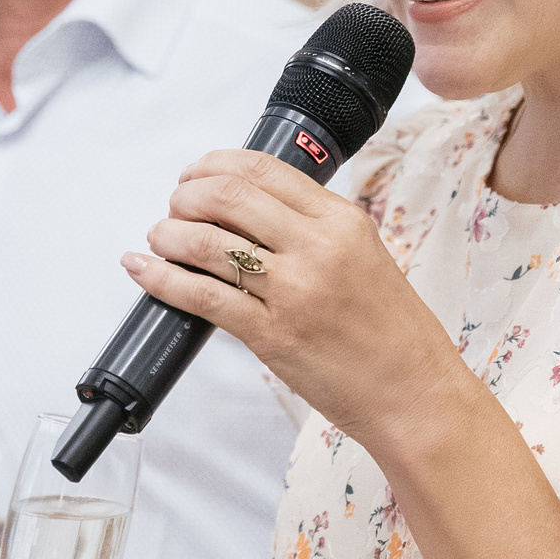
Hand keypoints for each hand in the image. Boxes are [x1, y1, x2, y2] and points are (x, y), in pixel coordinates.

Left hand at [122, 149, 476, 442]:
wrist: (415, 394)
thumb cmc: (394, 334)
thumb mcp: (366, 257)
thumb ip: (316, 230)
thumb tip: (251, 212)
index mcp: (342, 221)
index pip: (263, 169)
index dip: (213, 164)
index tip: (194, 174)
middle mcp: (317, 247)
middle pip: (227, 195)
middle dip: (185, 195)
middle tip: (174, 207)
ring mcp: (293, 290)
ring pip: (207, 241)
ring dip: (168, 233)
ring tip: (159, 237)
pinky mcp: (271, 334)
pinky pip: (202, 295)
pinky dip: (162, 279)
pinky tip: (143, 270)